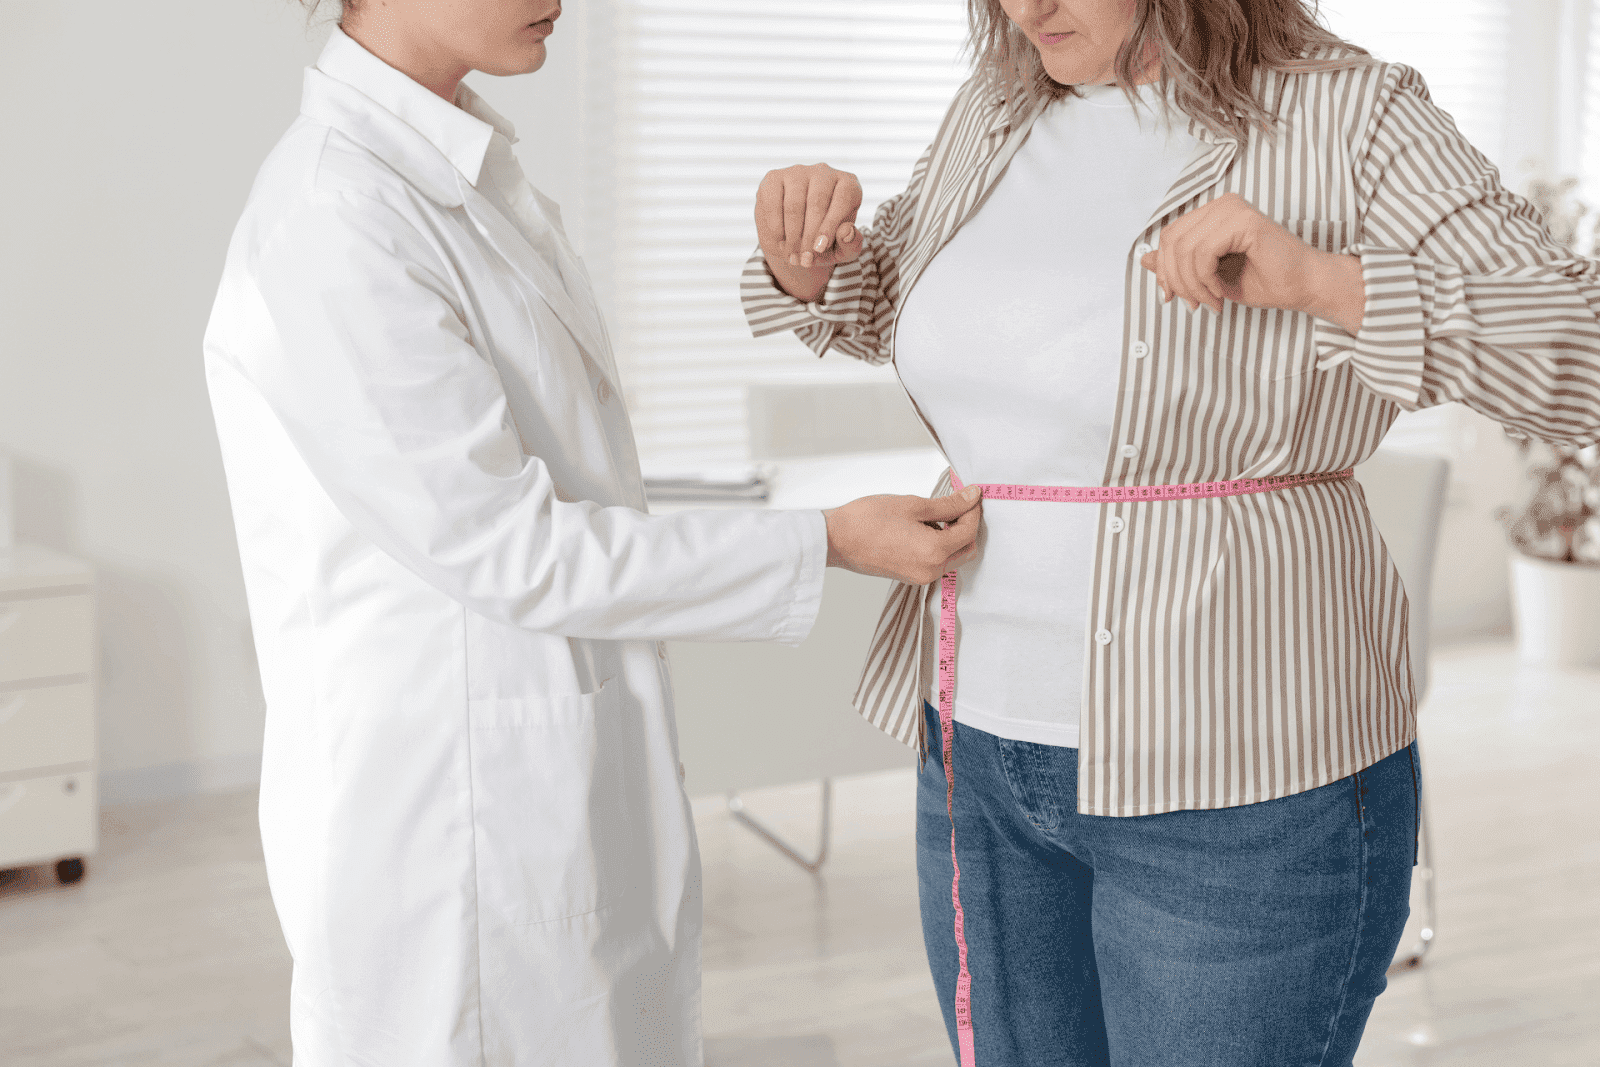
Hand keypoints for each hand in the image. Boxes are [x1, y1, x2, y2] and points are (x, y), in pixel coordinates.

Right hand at [755, 163, 864, 301]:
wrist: (795, 237)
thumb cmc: (824, 241)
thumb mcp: (842, 249)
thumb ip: (851, 244)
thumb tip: (847, 231)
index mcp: (848, 185)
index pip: (843, 199)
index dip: (831, 225)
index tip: (819, 248)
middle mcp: (824, 172)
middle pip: (817, 202)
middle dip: (809, 236)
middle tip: (804, 261)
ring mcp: (798, 172)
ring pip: (794, 204)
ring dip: (792, 236)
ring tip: (793, 257)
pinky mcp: (774, 178)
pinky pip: (773, 203)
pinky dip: (776, 227)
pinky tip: (780, 243)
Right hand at [822, 485, 981, 585]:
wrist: (836, 539)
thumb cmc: (867, 520)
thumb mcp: (912, 505)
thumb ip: (947, 504)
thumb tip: (971, 498)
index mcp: (934, 552)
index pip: (969, 531)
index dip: (973, 510)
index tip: (970, 495)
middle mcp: (931, 570)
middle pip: (966, 549)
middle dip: (967, 526)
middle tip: (957, 503)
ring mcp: (920, 577)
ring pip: (952, 557)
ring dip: (952, 536)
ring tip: (935, 514)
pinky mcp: (910, 577)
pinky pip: (936, 562)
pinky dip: (938, 546)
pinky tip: (923, 527)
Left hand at [1138, 192, 1340, 318]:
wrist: (1302, 286)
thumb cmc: (1264, 280)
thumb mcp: (1208, 276)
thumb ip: (1179, 264)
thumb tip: (1144, 258)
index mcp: (1213, 213)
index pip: (1169, 236)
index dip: (1164, 270)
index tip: (1172, 297)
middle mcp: (1222, 204)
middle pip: (1172, 241)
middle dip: (1176, 280)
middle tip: (1193, 304)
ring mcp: (1233, 209)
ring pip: (1185, 249)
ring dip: (1193, 285)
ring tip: (1210, 301)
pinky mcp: (1244, 221)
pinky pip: (1203, 253)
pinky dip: (1205, 280)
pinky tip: (1220, 293)